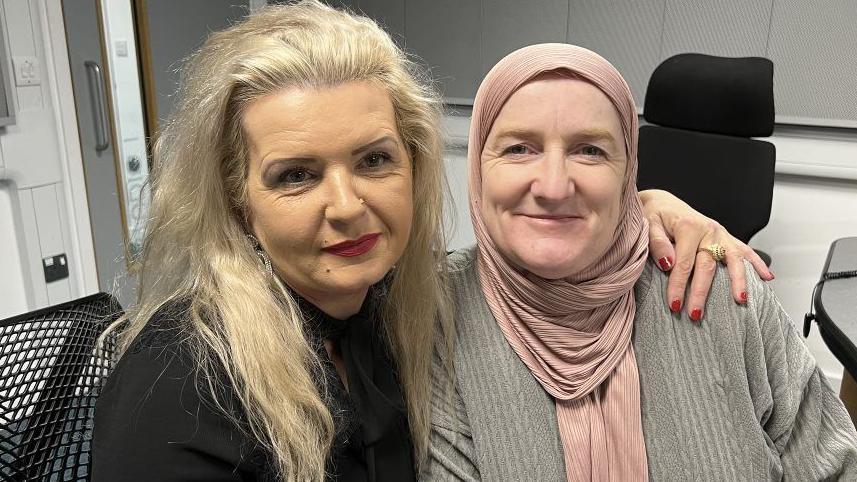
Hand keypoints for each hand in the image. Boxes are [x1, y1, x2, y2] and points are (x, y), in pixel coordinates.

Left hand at [639, 189, 773, 320]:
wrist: (664, 203)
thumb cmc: (656, 215)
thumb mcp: (649, 225)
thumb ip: (657, 243)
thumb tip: (668, 263)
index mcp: (688, 227)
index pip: (684, 263)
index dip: (679, 286)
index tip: (674, 304)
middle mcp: (708, 230)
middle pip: (708, 266)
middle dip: (702, 292)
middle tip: (696, 313)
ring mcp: (720, 234)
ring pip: (734, 259)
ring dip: (738, 280)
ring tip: (741, 299)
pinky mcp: (726, 237)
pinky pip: (744, 250)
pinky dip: (757, 263)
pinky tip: (767, 277)